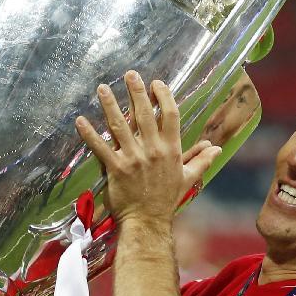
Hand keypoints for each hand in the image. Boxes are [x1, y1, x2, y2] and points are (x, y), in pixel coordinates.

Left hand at [75, 70, 221, 226]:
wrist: (148, 221)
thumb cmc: (166, 200)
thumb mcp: (188, 178)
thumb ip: (201, 160)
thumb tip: (215, 148)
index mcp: (170, 150)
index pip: (169, 116)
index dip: (163, 97)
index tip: (156, 83)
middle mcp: (152, 150)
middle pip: (144, 114)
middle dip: (136, 92)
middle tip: (129, 74)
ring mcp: (133, 158)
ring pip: (120, 126)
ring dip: (110, 105)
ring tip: (102, 88)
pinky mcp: (115, 168)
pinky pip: (100, 147)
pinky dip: (89, 134)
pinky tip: (80, 120)